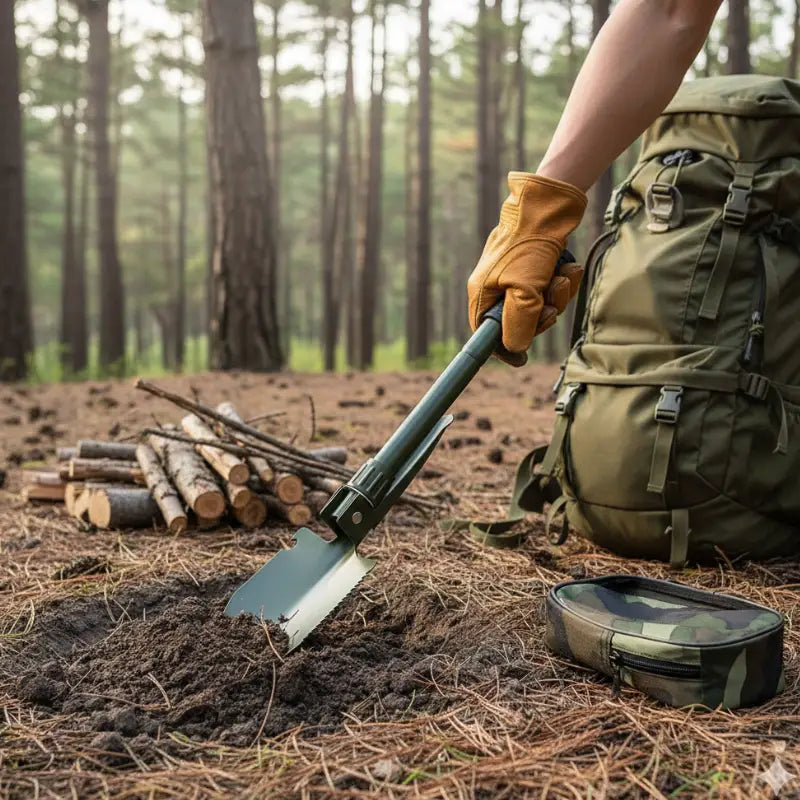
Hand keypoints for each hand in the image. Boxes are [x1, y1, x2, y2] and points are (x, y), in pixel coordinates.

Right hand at [468, 172, 586, 365]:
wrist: (548, 205)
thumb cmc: (529, 245)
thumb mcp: (523, 289)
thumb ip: (519, 324)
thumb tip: (514, 350)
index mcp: (482, 294)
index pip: (488, 335)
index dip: (505, 347)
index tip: (522, 358)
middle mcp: (497, 287)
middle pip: (519, 323)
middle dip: (541, 316)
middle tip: (549, 303)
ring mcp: (517, 277)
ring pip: (540, 307)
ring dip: (557, 297)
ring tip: (560, 276)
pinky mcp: (537, 268)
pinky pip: (552, 290)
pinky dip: (562, 282)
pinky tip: (566, 269)